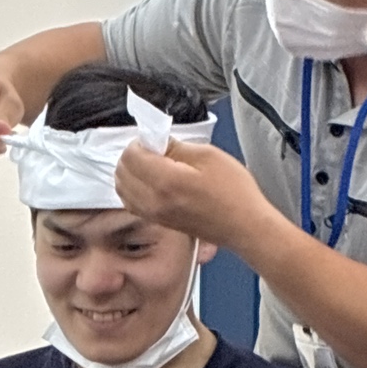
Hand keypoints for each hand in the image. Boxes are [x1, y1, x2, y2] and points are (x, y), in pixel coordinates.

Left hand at [115, 140, 282, 255]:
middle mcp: (154, 201)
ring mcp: (155, 214)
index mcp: (166, 181)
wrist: (245, 227)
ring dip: (130, 173)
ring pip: (121, 189)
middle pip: (121, 173)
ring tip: (151, 165)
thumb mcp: (208, 156)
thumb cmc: (234, 192)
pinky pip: (131, 203)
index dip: (139, 143)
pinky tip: (150, 181)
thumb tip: (157, 142)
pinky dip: (133, 188)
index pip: (130, 157)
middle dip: (131, 156)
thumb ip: (176, 147)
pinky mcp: (159, 222)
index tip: (154, 140)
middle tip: (152, 150)